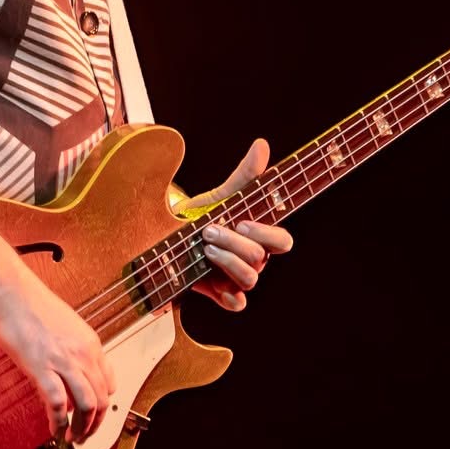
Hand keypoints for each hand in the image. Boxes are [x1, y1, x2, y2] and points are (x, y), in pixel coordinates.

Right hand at [0, 222, 115, 442]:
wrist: (12, 293)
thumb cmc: (33, 306)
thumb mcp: (66, 326)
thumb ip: (75, 349)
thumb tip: (75, 371)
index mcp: (90, 343)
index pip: (109, 383)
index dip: (104, 406)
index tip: (96, 416)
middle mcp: (82, 354)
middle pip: (101, 398)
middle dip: (95, 423)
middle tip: (85, 434)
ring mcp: (63, 362)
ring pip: (86, 405)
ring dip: (82, 428)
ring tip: (73, 438)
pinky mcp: (42, 368)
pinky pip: (57, 404)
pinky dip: (58, 423)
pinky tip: (54, 431)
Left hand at [176, 138, 293, 311]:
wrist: (168, 241)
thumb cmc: (203, 217)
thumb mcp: (222, 196)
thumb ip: (245, 175)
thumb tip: (262, 144)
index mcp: (259, 237)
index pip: (282, 241)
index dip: (268, 234)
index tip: (242, 222)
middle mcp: (254, 259)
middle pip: (262, 257)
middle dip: (236, 243)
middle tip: (209, 230)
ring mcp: (239, 278)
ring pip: (250, 278)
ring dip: (227, 261)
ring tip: (203, 246)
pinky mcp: (222, 293)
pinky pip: (237, 304)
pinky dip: (228, 296)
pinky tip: (210, 281)